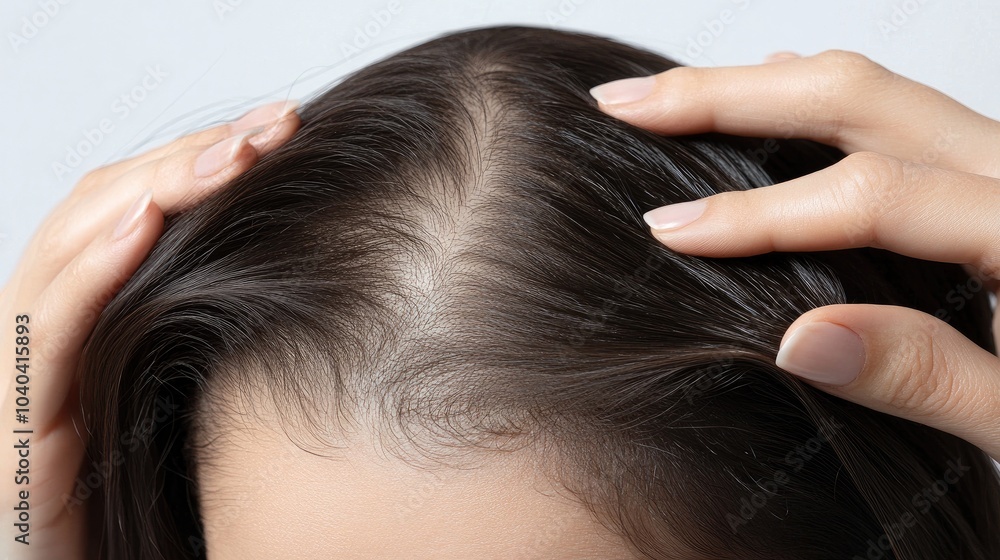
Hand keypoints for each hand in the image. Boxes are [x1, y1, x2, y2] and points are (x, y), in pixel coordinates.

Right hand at [0, 100, 299, 558]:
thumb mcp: (195, 388)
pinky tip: (139, 224)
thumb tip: (314, 262)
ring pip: (67, 247)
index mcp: (99, 314)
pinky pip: (45, 333)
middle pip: (106, 208)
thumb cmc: (149, 493)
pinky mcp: (17, 424)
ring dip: (152, 188)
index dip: (202, 158)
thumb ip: (218, 325)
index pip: (137, 206)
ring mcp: (27, 369)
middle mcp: (55, 327)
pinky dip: (87, 271)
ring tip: (230, 154)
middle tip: (272, 125)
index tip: (281, 128)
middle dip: (190, 156)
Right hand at [591, 50, 999, 460]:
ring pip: (873, 92)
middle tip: (631, 104)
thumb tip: (800, 337)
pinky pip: (896, 116)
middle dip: (730, 95)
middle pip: (860, 97)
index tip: (671, 229)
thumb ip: (932, 379)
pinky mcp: (987, 181)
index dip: (761, 213)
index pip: (875, 197)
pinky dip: (816, 105)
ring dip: (762, 88)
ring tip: (673, 99)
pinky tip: (769, 106)